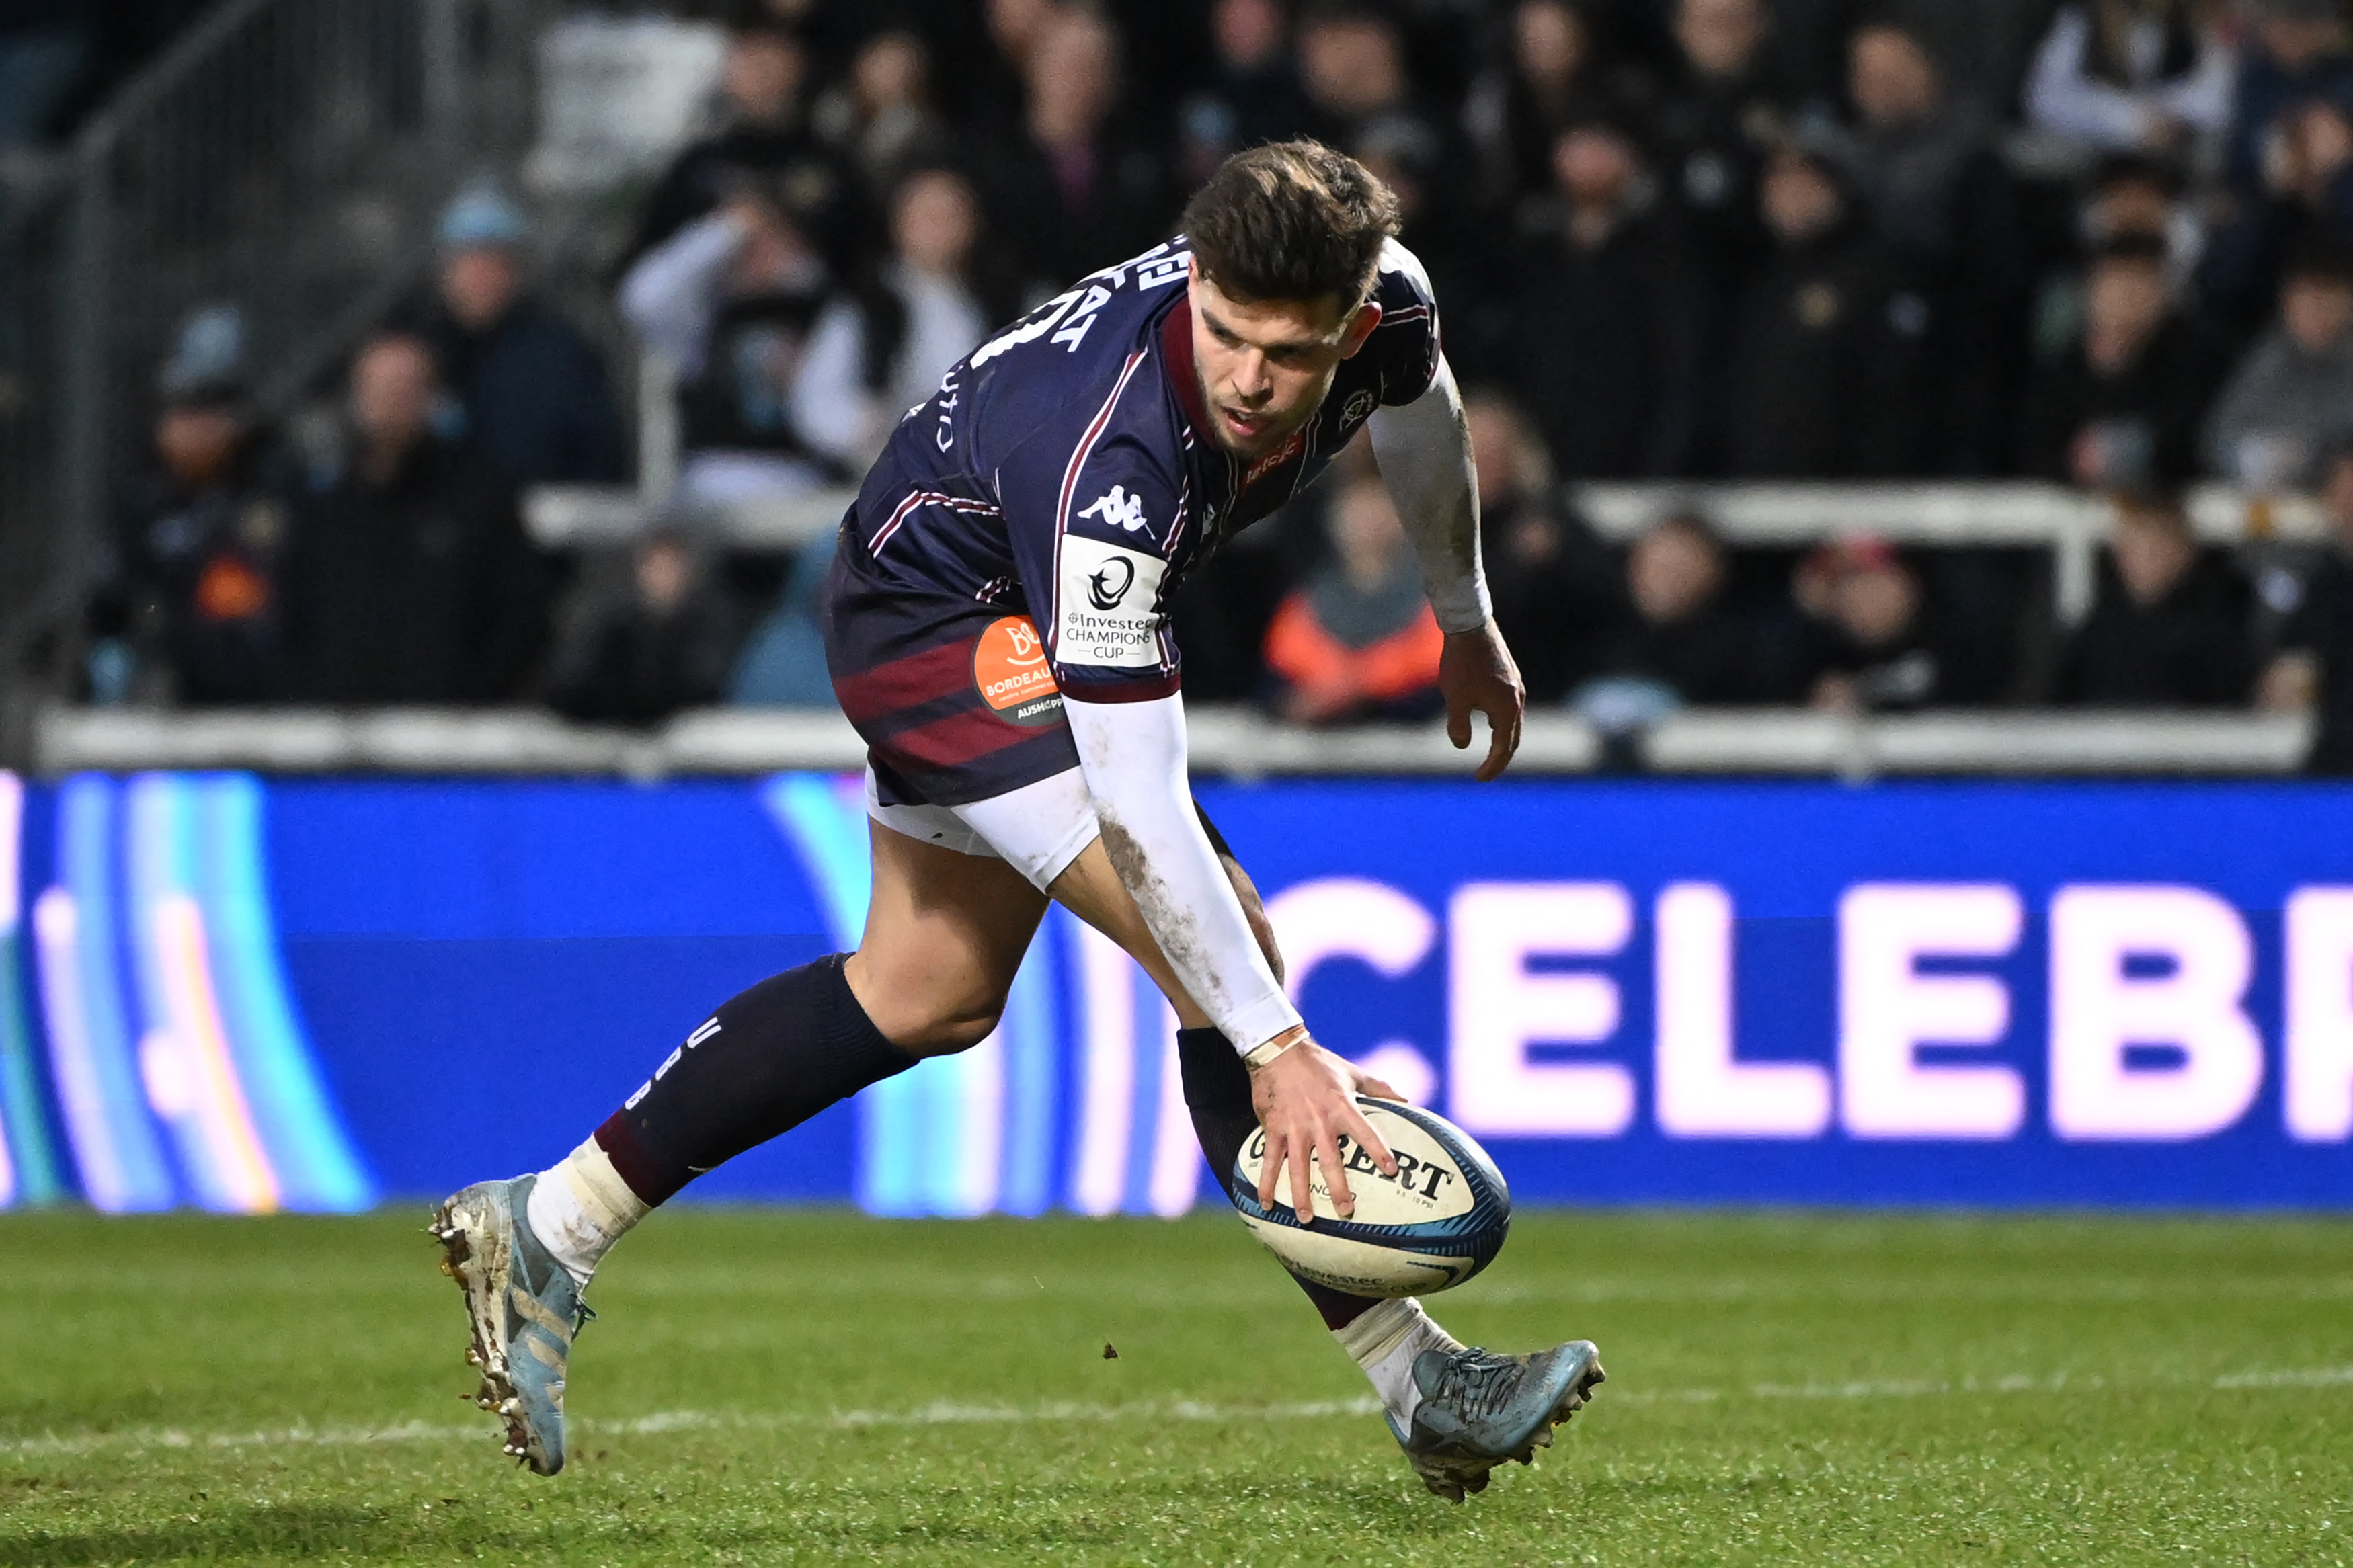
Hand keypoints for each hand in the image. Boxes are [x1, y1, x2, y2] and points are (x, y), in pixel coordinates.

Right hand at [1250, 1031, 1396, 1224]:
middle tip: (1346, 1211)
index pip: (1365, 1132)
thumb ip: (1379, 1089)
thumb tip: (1408, 1101)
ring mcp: (1294, 1127)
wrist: (1278, 1051)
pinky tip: (1267, 1204)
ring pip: (1297, 1167)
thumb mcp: (1352, 1072)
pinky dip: (1266, 1183)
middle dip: (1338, 1188)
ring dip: (1300, 1195)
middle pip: (1330, 1161)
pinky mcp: (1273, 1129)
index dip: (1378, 1151)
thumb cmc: (1319, 1063)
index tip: (1391, 1171)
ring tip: (1306, 1219)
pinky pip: (1269, 1161)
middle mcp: (1318, 1121)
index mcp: (1341, 1106)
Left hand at [1439, 619, 1524, 781]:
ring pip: (1512, 721)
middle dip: (1500, 758)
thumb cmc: (1461, 664)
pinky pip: (1508, 706)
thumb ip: (1459, 726)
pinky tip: (1486, 718)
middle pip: (1513, 738)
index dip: (1492, 767)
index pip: (1503, 749)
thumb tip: (1462, 745)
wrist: (1469, 625)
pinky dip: (1500, 721)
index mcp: (1507, 709)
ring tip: (1488, 751)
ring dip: (1502, 739)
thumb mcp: (1455, 699)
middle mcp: (1517, 699)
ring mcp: (1516, 685)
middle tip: (1485, 773)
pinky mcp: (1510, 675)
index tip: (1478, 779)